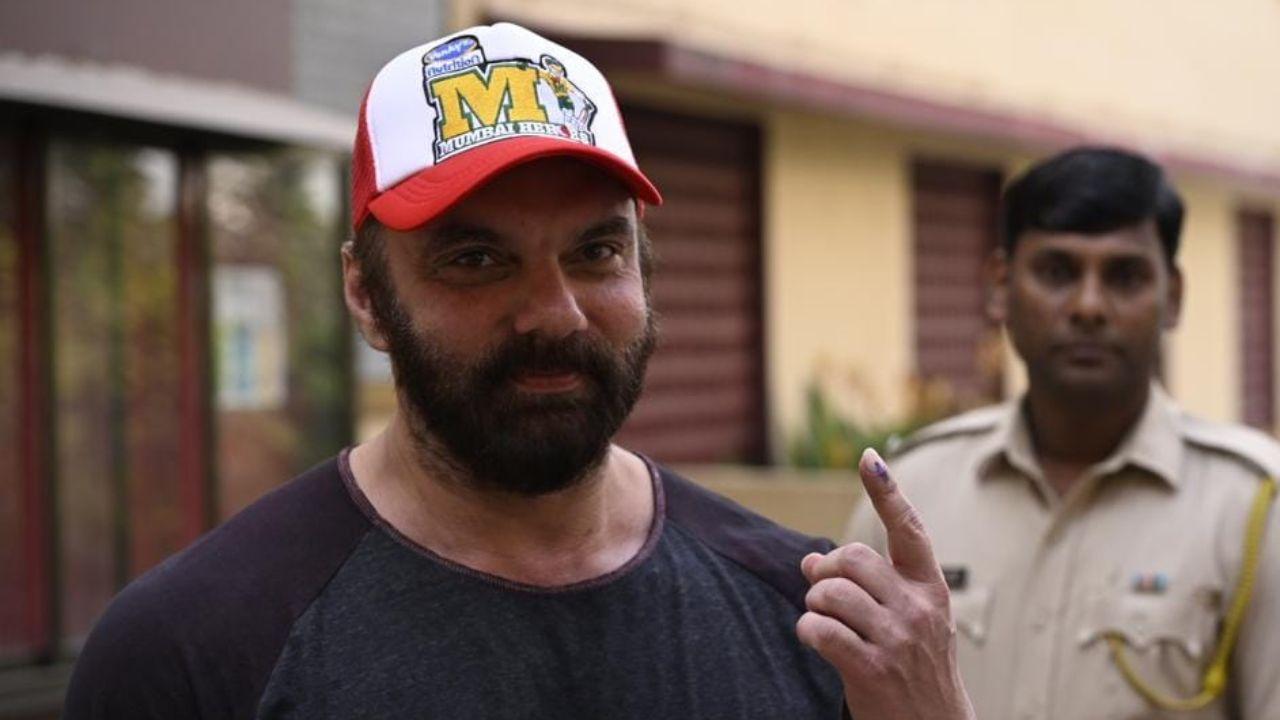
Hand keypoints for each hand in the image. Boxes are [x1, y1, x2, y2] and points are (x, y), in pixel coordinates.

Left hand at [796, 448, 974, 719]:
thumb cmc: (914, 669)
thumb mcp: (908, 621)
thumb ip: (869, 588)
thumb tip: (809, 560)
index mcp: (930, 589)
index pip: (909, 530)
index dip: (887, 493)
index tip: (869, 459)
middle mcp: (918, 608)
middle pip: (852, 558)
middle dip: (826, 571)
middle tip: (823, 591)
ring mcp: (897, 639)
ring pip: (831, 593)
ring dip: (814, 604)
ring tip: (821, 619)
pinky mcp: (872, 669)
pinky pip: (820, 631)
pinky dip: (807, 631)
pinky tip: (815, 639)